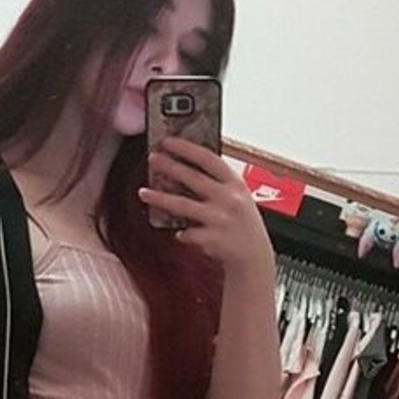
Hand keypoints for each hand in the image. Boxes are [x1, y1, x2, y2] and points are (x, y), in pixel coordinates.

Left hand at [140, 137, 273, 276]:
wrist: (255, 256)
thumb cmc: (244, 225)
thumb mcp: (239, 197)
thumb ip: (218, 184)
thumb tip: (186, 170)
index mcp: (235, 184)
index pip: (208, 159)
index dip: (187, 148)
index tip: (169, 142)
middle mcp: (228, 199)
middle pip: (192, 177)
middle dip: (169, 166)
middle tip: (152, 159)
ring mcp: (219, 219)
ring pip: (182, 205)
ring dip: (159, 198)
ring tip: (143, 192)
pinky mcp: (212, 239)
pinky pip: (187, 233)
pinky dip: (181, 234)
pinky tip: (179, 233)